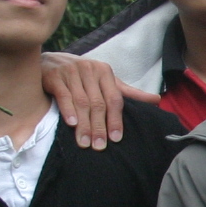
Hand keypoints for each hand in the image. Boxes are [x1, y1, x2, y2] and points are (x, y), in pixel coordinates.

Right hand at [40, 51, 156, 148]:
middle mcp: (89, 70)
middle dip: (100, 126)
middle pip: (98, 103)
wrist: (49, 60)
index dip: (116, 120)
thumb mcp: (105, 80)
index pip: (114, 99)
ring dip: (84, 124)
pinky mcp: (54, 76)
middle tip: (100, 146)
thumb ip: (127, 92)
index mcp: (104, 72)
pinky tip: (71, 124)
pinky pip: (63, 95)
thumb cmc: (82, 75)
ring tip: (85, 142)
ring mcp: (71, 72)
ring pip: (81, 102)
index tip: (116, 138)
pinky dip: (68, 110)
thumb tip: (156, 100)